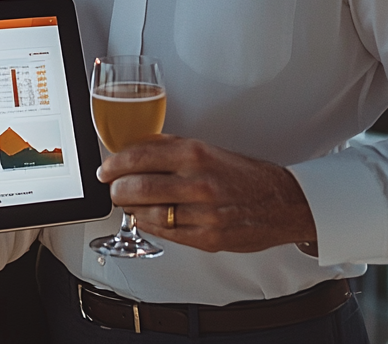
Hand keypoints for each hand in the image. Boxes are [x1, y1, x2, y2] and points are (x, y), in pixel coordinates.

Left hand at [97, 135, 315, 253]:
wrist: (281, 201)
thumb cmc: (242, 174)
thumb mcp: (206, 149)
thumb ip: (170, 148)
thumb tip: (134, 149)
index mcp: (195, 153)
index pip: (139, 156)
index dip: (115, 164)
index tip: (105, 168)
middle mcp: (197, 182)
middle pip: (137, 186)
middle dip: (117, 189)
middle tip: (113, 188)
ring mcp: (203, 213)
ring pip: (148, 213)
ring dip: (132, 209)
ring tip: (130, 203)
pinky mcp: (207, 238)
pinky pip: (165, 233)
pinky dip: (149, 225)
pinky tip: (147, 217)